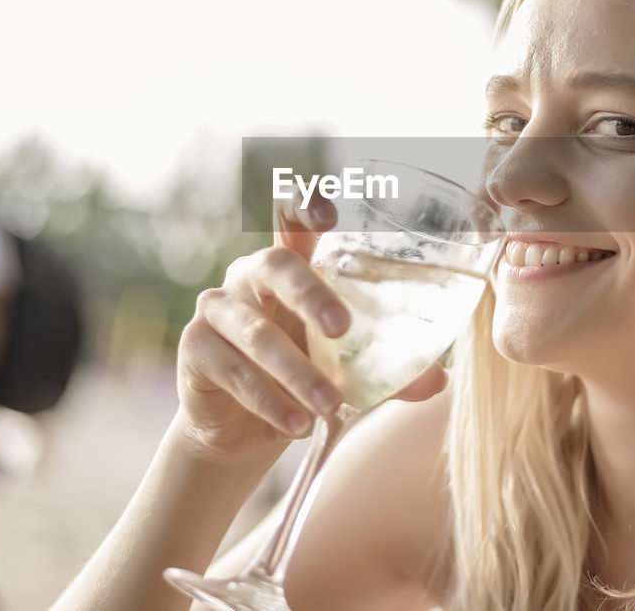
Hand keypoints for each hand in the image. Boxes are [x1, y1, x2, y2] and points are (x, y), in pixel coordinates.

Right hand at [174, 194, 447, 465]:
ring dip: (296, 372)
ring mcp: (218, 309)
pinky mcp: (195, 348)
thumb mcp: (345, 369)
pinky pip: (234, 371)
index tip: (329, 214)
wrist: (243, 429)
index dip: (305, 204)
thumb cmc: (302, 377)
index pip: (292, 216)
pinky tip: (297, 425)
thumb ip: (388, 371)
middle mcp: (250, 277)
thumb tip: (439, 383)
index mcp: (292, 266)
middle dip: (310, 294)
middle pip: (276, 264)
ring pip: (257, 333)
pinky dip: (270, 401)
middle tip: (341, 329)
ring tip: (330, 406)